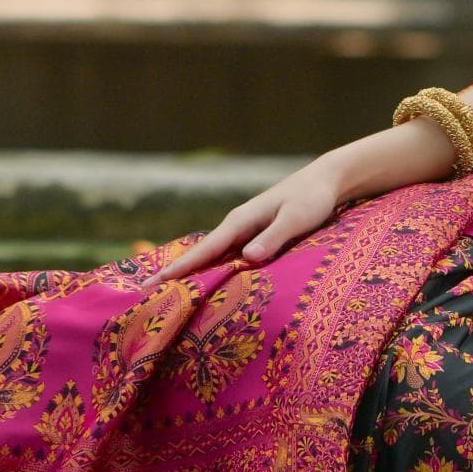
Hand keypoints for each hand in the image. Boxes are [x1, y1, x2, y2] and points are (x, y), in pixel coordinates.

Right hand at [172, 153, 361, 273]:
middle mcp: (237, 225)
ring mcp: (244, 229)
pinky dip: (211, 267)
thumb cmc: (312, 198)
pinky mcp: (254, 234)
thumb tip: (247, 257)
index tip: (156, 282)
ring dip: (190, 271)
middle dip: (175, 272)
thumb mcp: (296, 218)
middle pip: (201, 253)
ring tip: (167, 291)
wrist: (326, 179)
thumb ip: (273, 237)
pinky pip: (226, 255)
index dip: (181, 268)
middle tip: (146, 292)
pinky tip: (205, 280)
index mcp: (241, 220)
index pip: (206, 249)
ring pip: (211, 255)